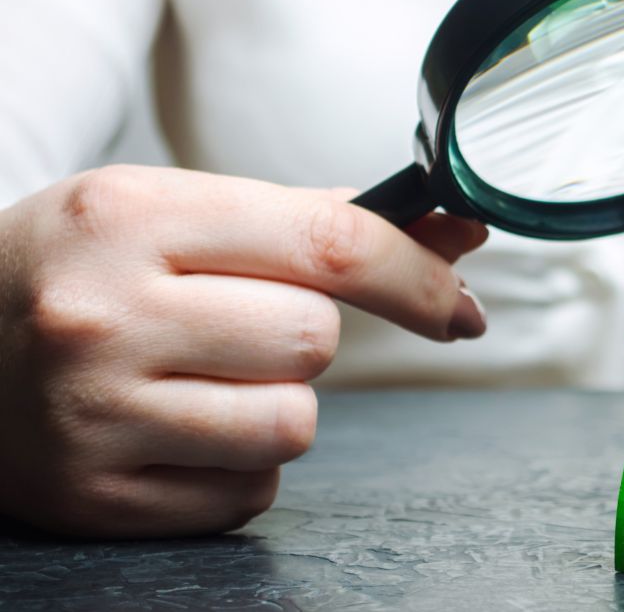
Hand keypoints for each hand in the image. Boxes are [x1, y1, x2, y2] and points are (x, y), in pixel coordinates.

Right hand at [0, 165, 487, 537]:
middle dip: (306, 339)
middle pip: (316, 343)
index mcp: (131, 216)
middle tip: (237, 327)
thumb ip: (314, 222)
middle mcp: (105, 315)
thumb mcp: (173, 210)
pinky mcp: (94, 496)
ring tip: (204, 380)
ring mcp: (93, 414)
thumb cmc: (82, 268)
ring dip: (279, 406)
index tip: (459, 303)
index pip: (329, 246)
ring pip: (293, 426)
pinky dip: (241, 465)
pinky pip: (250, 493)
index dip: (417, 276)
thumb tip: (454, 228)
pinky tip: (178, 430)